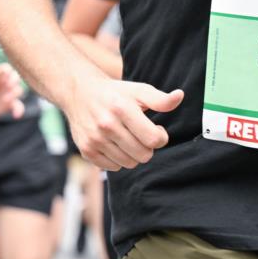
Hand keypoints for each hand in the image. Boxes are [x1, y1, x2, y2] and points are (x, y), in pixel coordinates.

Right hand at [66, 78, 183, 170]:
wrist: (78, 93)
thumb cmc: (114, 93)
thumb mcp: (138, 90)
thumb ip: (160, 99)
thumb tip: (179, 96)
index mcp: (122, 108)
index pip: (153, 139)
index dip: (161, 137)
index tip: (155, 129)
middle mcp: (106, 125)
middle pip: (143, 155)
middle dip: (147, 147)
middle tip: (141, 135)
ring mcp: (94, 139)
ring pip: (129, 163)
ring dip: (133, 154)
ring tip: (127, 139)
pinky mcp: (86, 150)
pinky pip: (113, 167)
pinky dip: (117, 159)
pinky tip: (114, 144)